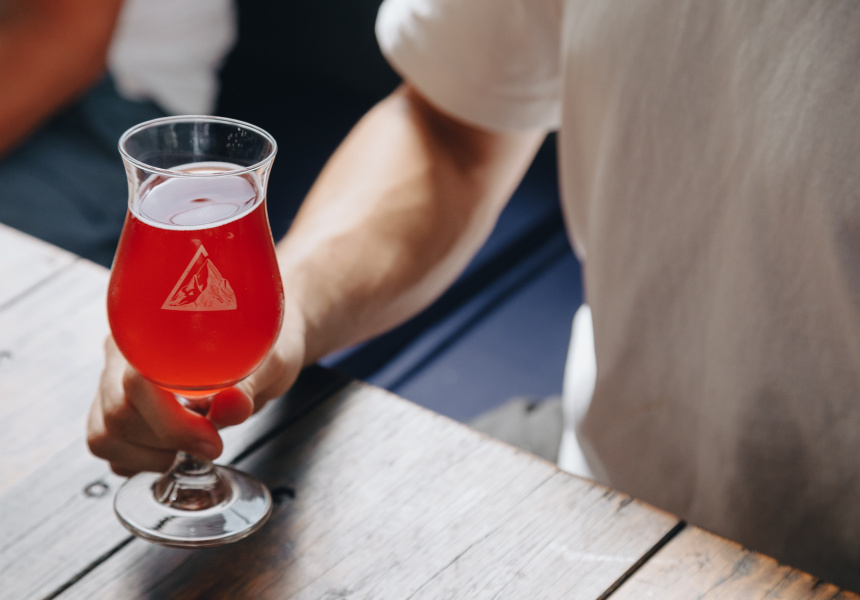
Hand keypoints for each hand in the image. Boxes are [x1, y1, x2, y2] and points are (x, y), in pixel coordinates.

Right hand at [87, 298, 306, 475]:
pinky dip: (141, 460)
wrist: (262, 349)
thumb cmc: (263, 346)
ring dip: (152, 454)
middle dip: (168, 440)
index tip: (210, 440)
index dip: (170, 422)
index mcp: (153, 329)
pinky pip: (108, 446)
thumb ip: (249, 385)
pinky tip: (175, 448)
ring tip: (194, 442)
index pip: (135, 381)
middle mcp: (124, 351)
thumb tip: (233, 406)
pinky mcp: (113, 407)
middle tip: (212, 444)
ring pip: (105, 433)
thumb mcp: (269, 362)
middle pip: (117, 412)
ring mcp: (113, 380)